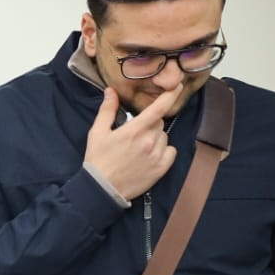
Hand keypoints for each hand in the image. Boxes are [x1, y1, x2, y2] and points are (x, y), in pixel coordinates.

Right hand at [83, 85, 180, 200]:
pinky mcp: (161, 168)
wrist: (102, 188)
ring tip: (140, 148)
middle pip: (159, 122)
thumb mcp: (97, 133)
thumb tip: (111, 91)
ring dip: (156, 138)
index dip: (170, 95)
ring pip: (164, 137)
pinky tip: (150, 156)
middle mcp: (149, 141)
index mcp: (134, 130)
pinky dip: (164, 151)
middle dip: (150, 123)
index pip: (158, 108)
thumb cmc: (98, 159)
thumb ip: (107, 110)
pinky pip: (171, 151)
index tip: (177, 86)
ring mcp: (157, 155)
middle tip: (135, 133)